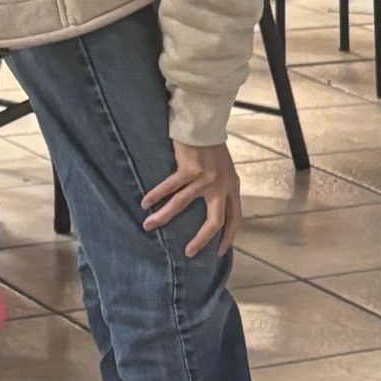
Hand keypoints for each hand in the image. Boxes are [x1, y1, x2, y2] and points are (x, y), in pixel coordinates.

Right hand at [141, 139, 241, 257]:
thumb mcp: (224, 173)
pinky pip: (170, 187)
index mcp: (232, 187)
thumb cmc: (213, 152)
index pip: (235, 217)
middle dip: (202, 239)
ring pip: (182, 204)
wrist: (205, 127)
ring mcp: (206, 177)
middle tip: (189, 253)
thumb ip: (221, 191)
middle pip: (216, 220)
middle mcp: (222, 185)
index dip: (228, 236)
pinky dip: (156, 196)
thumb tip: (210, 214)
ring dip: (163, 217)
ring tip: (148, 226)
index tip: (219, 253)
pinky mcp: (190, 169)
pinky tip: (145, 203)